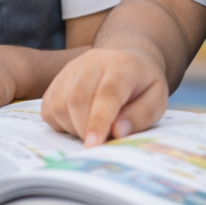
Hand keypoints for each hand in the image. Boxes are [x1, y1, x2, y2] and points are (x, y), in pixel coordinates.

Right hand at [40, 48, 167, 146]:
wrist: (126, 59)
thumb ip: (141, 115)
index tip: (94, 145)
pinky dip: (61, 124)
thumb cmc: (142, 84)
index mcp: (122, 64)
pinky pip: (49, 108)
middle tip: (98, 144)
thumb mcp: (157, 99)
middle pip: (77, 98)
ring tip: (92, 130)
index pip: (107, 93)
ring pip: (59, 103)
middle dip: (84, 129)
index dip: (99, 121)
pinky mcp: (56, 80)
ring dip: (72, 128)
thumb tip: (117, 132)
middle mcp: (92, 61)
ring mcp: (71, 68)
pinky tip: (78, 123)